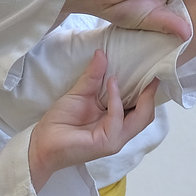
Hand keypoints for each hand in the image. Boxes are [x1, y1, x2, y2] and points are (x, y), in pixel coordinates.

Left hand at [28, 50, 157, 190]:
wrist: (43, 141)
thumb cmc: (60, 121)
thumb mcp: (80, 93)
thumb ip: (93, 76)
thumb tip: (102, 53)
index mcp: (115, 120)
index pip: (141, 108)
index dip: (149, 91)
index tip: (152, 69)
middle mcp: (119, 130)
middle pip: (147, 114)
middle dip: (151, 93)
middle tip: (153, 70)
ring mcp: (115, 138)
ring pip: (141, 118)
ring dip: (139, 94)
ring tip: (137, 73)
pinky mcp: (107, 141)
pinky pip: (118, 118)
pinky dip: (117, 99)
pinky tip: (112, 83)